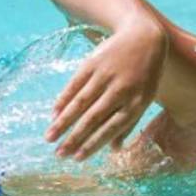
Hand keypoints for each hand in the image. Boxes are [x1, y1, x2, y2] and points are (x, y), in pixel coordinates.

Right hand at [44, 19, 166, 159]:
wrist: (143, 37)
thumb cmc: (145, 74)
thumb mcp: (145, 98)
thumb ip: (130, 123)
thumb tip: (113, 149)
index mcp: (137, 103)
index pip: (111, 128)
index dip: (93, 144)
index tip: (77, 158)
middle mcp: (121, 90)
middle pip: (93, 118)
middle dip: (74, 138)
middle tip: (59, 153)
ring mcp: (106, 76)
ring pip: (80, 103)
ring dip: (63, 122)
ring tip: (49, 137)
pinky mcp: (93, 63)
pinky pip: (74, 85)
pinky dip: (63, 100)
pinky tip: (54, 114)